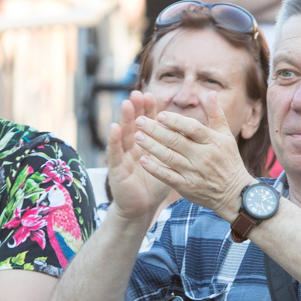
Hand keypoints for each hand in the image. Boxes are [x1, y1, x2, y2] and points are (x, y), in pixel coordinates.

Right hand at [105, 91, 170, 222]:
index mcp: (145, 146)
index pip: (147, 124)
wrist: (140, 208)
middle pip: (134, 125)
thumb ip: (173, 147)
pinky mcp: (115, 170)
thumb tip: (186, 129)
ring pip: (124, 136)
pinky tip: (114, 128)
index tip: (151, 96)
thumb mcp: (166, 163)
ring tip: (126, 104)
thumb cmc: (154, 184)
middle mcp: (132, 148)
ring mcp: (122, 158)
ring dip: (124, 119)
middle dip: (136, 109)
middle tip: (137, 93)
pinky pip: (114, 154)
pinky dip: (114, 141)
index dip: (148, 111)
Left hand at [133, 93, 255, 217]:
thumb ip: (216, 114)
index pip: (192, 128)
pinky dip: (155, 169)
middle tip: (138, 121)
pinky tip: (143, 160)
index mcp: (211, 141)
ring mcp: (193, 172)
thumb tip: (210, 93)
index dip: (175, 121)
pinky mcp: (186, 186)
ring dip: (151, 146)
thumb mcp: (226, 136)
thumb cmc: (228, 160)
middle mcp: (202, 156)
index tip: (159, 114)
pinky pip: (168, 176)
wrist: (234, 193)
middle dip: (155, 130)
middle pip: (175, 141)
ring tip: (137, 136)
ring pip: (169, 157)